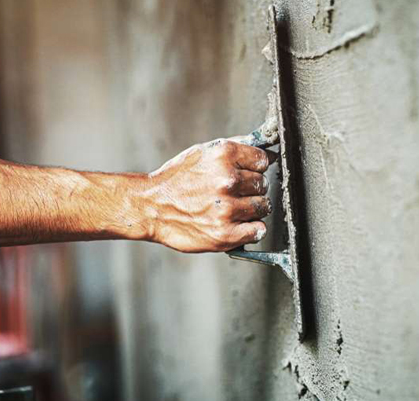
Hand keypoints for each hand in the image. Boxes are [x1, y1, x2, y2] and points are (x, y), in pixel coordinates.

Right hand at [147, 137, 277, 251]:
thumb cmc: (176, 180)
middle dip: (251, 189)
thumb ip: (234, 148)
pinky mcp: (226, 234)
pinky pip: (258, 230)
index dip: (255, 168)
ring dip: (251, 209)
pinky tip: (236, 224)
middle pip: (263, 185)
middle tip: (232, 193)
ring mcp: (227, 208)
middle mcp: (227, 180)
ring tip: (231, 208)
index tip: (246, 173)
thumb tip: (267, 147)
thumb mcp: (202, 153)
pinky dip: (251, 229)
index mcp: (224, 155)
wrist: (150, 207)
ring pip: (263, 207)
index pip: (263, 160)